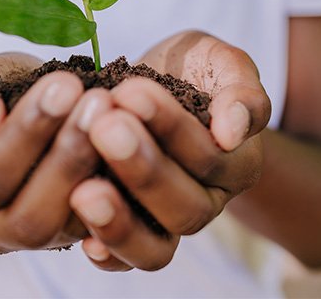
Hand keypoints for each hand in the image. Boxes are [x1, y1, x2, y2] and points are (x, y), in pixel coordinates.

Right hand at [0, 54, 111, 252]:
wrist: (42, 108)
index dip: (26, 133)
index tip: (63, 85)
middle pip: (30, 216)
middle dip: (67, 156)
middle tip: (98, 101)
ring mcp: (46, 239)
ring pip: (72, 227)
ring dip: (99, 170)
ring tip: (119, 117)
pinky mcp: (89, 235)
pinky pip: (112, 231)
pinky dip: (129, 190)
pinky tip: (144, 144)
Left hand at [69, 31, 270, 270]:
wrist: (151, 84)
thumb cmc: (188, 67)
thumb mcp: (218, 60)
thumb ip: (240, 89)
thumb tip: (232, 132)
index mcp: (238, 163)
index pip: (211, 157)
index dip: (170, 127)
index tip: (130, 91)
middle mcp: (207, 201)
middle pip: (186, 208)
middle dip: (142, 169)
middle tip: (104, 127)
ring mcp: (167, 223)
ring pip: (157, 247)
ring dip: (120, 220)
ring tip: (83, 190)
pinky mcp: (131, 230)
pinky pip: (124, 261)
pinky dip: (106, 252)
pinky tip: (80, 233)